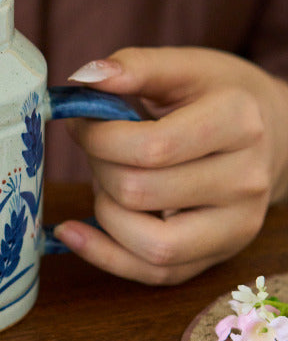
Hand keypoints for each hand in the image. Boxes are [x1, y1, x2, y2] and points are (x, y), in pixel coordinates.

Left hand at [53, 47, 287, 284]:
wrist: (273, 136)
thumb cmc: (217, 97)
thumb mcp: (183, 67)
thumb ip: (134, 66)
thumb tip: (84, 77)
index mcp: (238, 123)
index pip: (150, 147)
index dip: (98, 136)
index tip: (83, 122)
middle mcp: (245, 180)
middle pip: (141, 193)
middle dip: (99, 168)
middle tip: (97, 150)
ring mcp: (236, 226)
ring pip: (150, 244)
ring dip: (106, 213)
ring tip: (105, 183)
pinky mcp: (217, 256)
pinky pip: (154, 274)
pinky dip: (105, 256)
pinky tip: (72, 231)